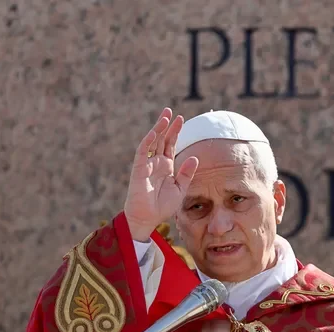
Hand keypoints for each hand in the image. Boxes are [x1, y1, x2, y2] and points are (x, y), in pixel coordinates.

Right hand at [124, 107, 198, 241]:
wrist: (148, 218)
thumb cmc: (163, 206)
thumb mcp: (180, 189)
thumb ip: (186, 173)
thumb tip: (194, 157)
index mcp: (167, 166)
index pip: (171, 145)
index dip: (175, 132)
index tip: (181, 119)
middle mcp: (157, 162)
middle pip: (162, 139)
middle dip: (167, 126)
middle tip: (172, 111)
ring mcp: (147, 165)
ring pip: (152, 142)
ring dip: (158, 129)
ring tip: (165, 117)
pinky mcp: (139, 170)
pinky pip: (142, 153)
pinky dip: (147, 142)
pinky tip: (154, 133)